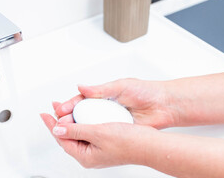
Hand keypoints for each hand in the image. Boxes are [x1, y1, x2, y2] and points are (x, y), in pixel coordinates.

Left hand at [40, 113, 157, 167]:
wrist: (150, 145)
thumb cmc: (129, 142)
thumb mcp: (98, 133)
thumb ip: (76, 130)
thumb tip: (58, 129)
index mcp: (85, 156)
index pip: (62, 138)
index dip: (51, 124)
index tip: (45, 113)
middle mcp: (90, 155)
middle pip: (68, 136)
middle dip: (60, 121)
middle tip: (54, 107)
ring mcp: (98, 150)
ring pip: (79, 133)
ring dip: (72, 119)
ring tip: (65, 108)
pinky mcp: (106, 144)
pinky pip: (89, 131)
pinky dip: (84, 121)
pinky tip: (85, 113)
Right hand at [54, 78, 181, 128]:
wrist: (165, 106)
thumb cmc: (146, 92)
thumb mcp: (121, 86)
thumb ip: (100, 89)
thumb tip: (82, 87)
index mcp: (104, 95)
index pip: (81, 100)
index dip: (69, 104)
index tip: (60, 108)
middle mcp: (105, 108)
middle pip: (81, 114)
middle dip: (68, 117)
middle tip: (58, 121)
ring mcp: (110, 120)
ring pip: (89, 125)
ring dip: (77, 128)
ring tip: (66, 130)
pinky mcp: (117, 130)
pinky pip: (102, 134)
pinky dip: (92, 136)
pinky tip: (84, 137)